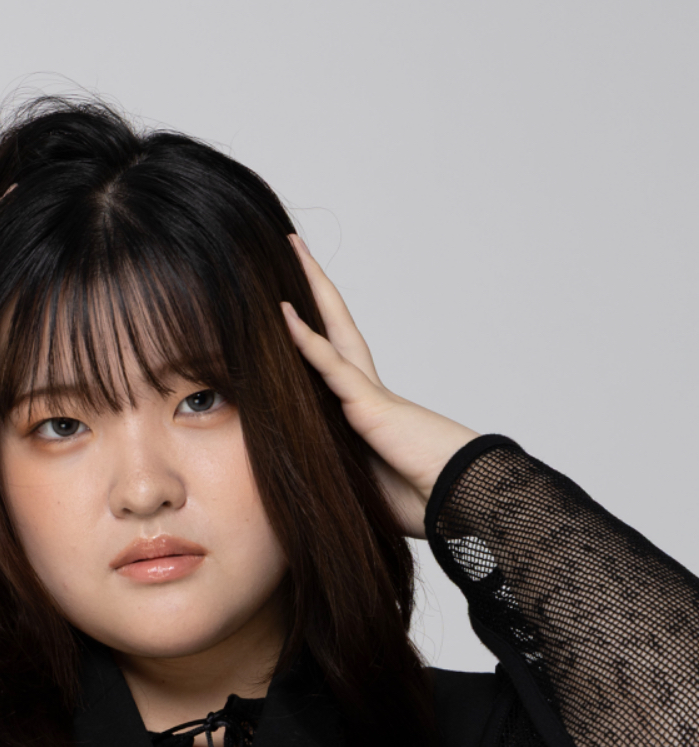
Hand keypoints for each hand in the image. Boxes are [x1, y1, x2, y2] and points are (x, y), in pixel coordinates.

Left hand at [281, 236, 478, 536]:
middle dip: (313, 286)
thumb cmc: (422, 500)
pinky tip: (284, 312)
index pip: (332, 359)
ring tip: (292, 247)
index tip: (290, 305)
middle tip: (294, 246)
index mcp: (367, 411)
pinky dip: (306, 341)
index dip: (311, 331)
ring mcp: (367, 394)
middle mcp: (366, 391)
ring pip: (331, 329)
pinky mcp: (369, 405)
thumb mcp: (364, 487)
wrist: (463, 500)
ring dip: (310, 289)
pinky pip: (330, 366)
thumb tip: (304, 486)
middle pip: (334, 324)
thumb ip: (338, 472)